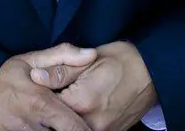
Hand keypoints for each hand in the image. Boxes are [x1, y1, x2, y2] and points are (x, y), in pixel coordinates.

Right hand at [0, 42, 97, 130]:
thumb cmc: (0, 80)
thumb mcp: (27, 61)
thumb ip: (61, 57)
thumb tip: (91, 55)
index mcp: (40, 102)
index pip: (76, 128)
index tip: (92, 128)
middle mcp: (32, 126)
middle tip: (73, 125)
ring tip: (52, 125)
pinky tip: (40, 129)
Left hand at [30, 41, 157, 130]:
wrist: (151, 74)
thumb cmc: (119, 60)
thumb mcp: (88, 59)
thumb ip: (60, 71)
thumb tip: (34, 77)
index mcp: (82, 101)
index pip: (49, 107)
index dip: (42, 98)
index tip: (38, 91)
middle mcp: (92, 123)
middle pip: (60, 122)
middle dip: (53, 111)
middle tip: (52, 97)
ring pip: (72, 128)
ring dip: (66, 117)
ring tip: (67, 100)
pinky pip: (86, 130)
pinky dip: (79, 121)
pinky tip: (80, 107)